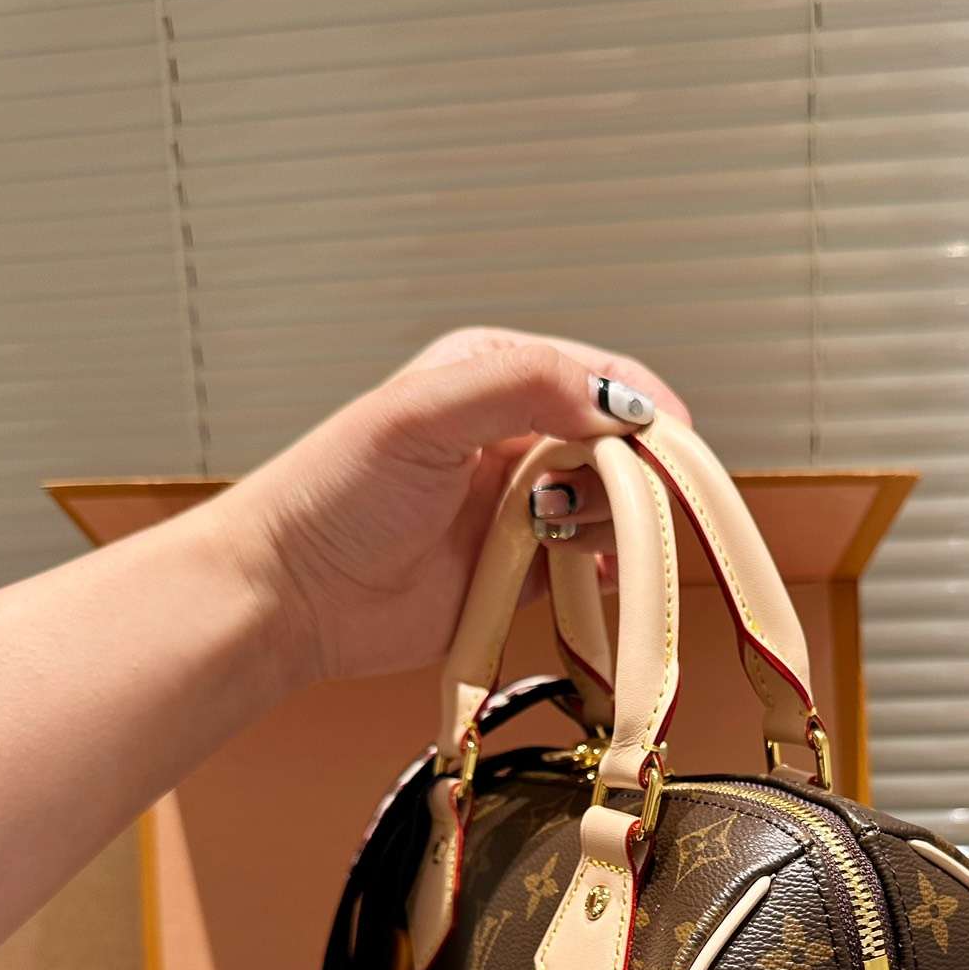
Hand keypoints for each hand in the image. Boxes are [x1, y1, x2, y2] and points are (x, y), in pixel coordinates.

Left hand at [210, 326, 689, 688]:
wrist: (296, 593)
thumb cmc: (335, 493)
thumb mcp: (423, 412)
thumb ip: (519, 385)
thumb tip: (612, 401)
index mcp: (495, 378)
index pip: (600, 376)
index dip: (643, 406)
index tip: (672, 440)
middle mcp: (516, 438)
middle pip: (620, 446)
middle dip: (633, 472)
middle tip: (611, 499)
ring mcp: (524, 507)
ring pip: (613, 508)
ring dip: (611, 524)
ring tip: (559, 534)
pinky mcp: (526, 571)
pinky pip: (592, 568)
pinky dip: (606, 574)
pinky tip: (590, 575)